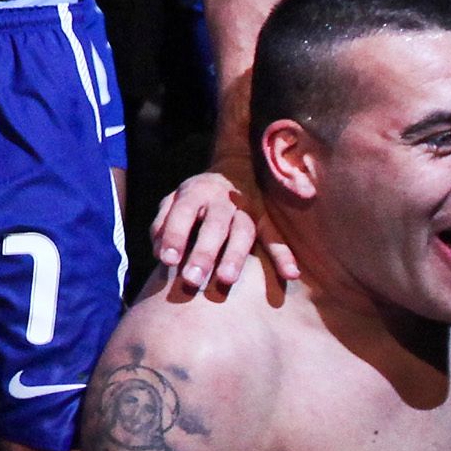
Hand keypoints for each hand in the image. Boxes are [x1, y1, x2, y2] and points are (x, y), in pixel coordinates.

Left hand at [149, 169, 292, 298]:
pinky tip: (290, 274)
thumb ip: (162, 224)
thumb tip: (159, 253)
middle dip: (203, 252)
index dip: (174, 235)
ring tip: (227, 280)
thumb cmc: (194, 199)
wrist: (235, 170)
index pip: (184, 212)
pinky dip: (283, 254)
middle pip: (214, 225)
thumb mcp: (173, 201)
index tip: (167, 260)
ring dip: (235, 255)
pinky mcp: (265, 219)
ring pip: (243, 231)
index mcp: (196, 192)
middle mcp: (223, 199)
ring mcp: (247, 208)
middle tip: (192, 279)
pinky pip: (275, 237)